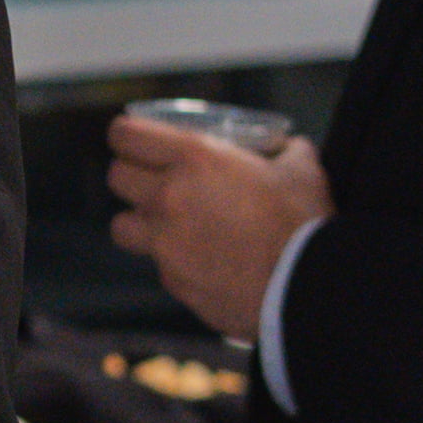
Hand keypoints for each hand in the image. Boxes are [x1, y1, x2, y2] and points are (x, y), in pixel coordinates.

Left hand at [105, 119, 332, 343]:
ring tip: (167, 222)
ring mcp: (165, 245)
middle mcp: (169, 199)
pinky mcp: (173, 281)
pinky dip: (173, 259)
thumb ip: (287, 151)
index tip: (136, 139)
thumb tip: (289, 148)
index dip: (127, 134)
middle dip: (132, 174)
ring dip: (139, 221)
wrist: (305, 289)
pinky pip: (159, 264)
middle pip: (117, 178)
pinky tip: (203, 259)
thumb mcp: (300, 170)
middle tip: (155, 177)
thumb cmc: (303, 223)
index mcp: (195, 160)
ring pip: (122, 226)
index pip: (127, 135)